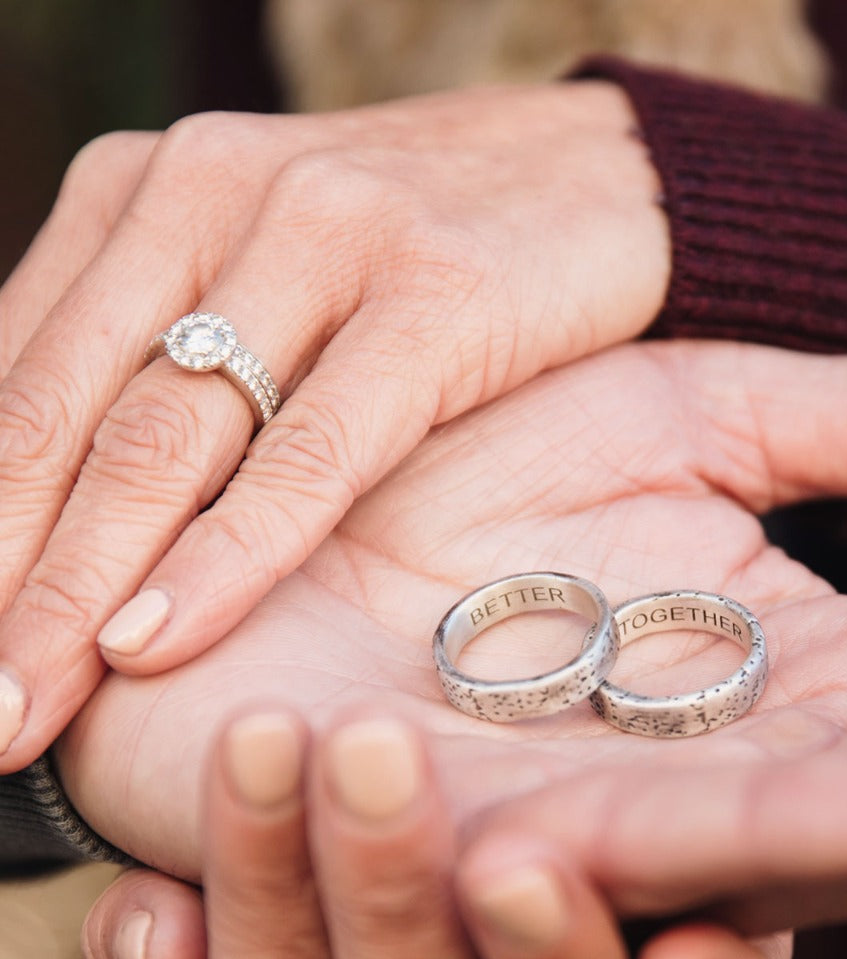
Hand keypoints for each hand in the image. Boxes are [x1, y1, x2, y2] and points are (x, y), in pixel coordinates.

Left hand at [0, 81, 666, 769]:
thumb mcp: (274, 285)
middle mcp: (208, 193)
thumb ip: (178, 365)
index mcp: (148, 193)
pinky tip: (162, 637)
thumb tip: (86, 513)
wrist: (597, 175)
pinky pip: (311, 449)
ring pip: (166, 438)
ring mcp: (319, 235)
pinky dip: (229, 552)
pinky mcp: (430, 294)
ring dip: (80, 586)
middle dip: (7, 578)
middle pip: (66, 418)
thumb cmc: (426, 251)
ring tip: (26, 703)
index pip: (19, 381)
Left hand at [63, 338, 846, 958]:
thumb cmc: (480, 483)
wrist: (276, 535)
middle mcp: (660, 864)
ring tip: (413, 771)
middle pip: (802, 907)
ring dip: (478, 917)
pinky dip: (290, 916)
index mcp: (762, 739)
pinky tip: (276, 768)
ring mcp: (503, 936)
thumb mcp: (696, 426)